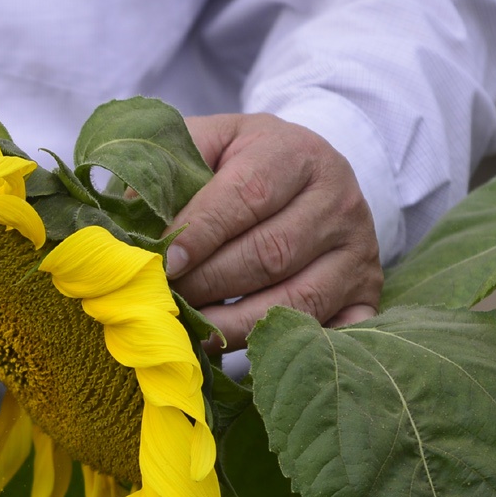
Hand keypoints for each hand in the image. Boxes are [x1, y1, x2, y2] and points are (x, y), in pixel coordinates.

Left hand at [168, 113, 382, 347]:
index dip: (201, 232)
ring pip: (295, 299)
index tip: (163, 262)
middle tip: (164, 301)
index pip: (248, 195)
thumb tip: (130, 226)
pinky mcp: (366, 292)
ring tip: (188, 329)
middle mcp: (339, 199)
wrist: (304, 173)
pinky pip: (331, 332)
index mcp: (296, 152)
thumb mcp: (204, 145)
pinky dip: (286, 348)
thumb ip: (166, 171)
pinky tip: (238, 351)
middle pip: (270, 253)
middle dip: (208, 283)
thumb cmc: (237, 163)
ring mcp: (359, 250)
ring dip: (232, 324)